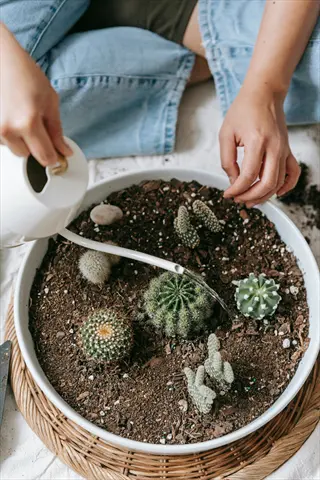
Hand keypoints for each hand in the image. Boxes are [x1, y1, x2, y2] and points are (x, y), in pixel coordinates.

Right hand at [0, 24, 71, 165]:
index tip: (57, 156)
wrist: (0, 58)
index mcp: (28, 123)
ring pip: (13, 148)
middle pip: (27, 155)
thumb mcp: (49, 101)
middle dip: (34, 145)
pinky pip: (1, 140)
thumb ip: (56, 131)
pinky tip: (10, 115)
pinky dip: (8, 133)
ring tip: (21, 115)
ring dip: (20, 139)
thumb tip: (64, 151)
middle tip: (36, 124)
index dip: (53, 158)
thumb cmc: (24, 74)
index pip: (44, 157)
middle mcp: (8, 129)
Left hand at [219, 84, 300, 206]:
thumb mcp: (226, 134)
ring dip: (264, 195)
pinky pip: (293, 173)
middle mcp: (274, 147)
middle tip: (238, 200)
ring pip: (279, 182)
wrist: (264, 93)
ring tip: (250, 200)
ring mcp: (283, 149)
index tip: (227, 194)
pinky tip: (276, 193)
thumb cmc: (243, 110)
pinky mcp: (287, 150)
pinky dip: (287, 186)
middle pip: (266, 183)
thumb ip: (227, 160)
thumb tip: (233, 181)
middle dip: (250, 196)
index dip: (236, 190)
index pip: (248, 175)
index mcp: (256, 141)